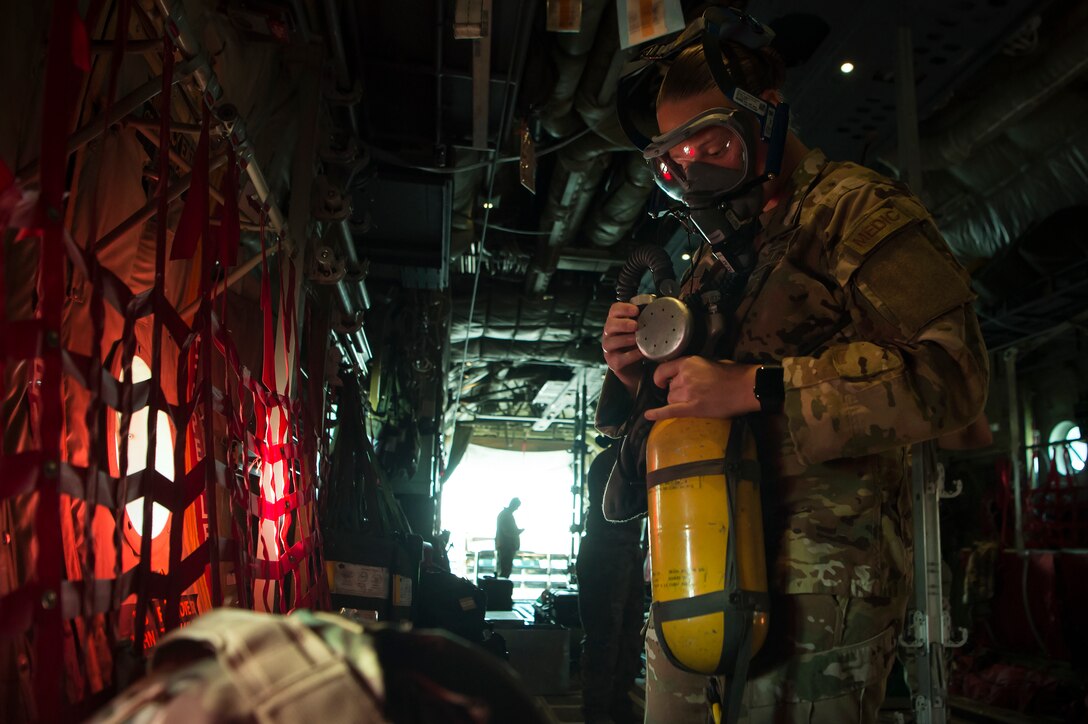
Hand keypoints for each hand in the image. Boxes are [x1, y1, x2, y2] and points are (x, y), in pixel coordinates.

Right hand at [601, 302, 643, 395]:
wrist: (635, 369)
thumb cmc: (636, 346)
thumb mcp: (639, 331)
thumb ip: (644, 320)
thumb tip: (659, 309)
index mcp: (615, 323)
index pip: (614, 310)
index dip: (624, 308)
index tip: (636, 310)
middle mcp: (609, 335)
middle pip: (610, 325)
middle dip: (623, 324)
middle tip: (635, 325)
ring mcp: (609, 350)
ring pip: (611, 342)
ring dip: (625, 339)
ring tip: (637, 339)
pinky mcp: (614, 363)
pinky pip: (620, 358)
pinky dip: (631, 355)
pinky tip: (641, 352)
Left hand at [644, 357, 759, 420]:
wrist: (745, 387)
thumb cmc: (732, 374)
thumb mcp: (710, 362)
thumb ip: (694, 369)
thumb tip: (686, 376)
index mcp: (688, 363)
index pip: (664, 369)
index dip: (661, 377)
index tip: (662, 382)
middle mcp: (684, 376)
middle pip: (670, 388)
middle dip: (677, 392)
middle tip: (693, 394)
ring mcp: (687, 392)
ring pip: (671, 399)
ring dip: (678, 401)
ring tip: (695, 402)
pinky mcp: (692, 408)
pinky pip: (670, 411)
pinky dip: (658, 414)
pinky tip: (648, 415)